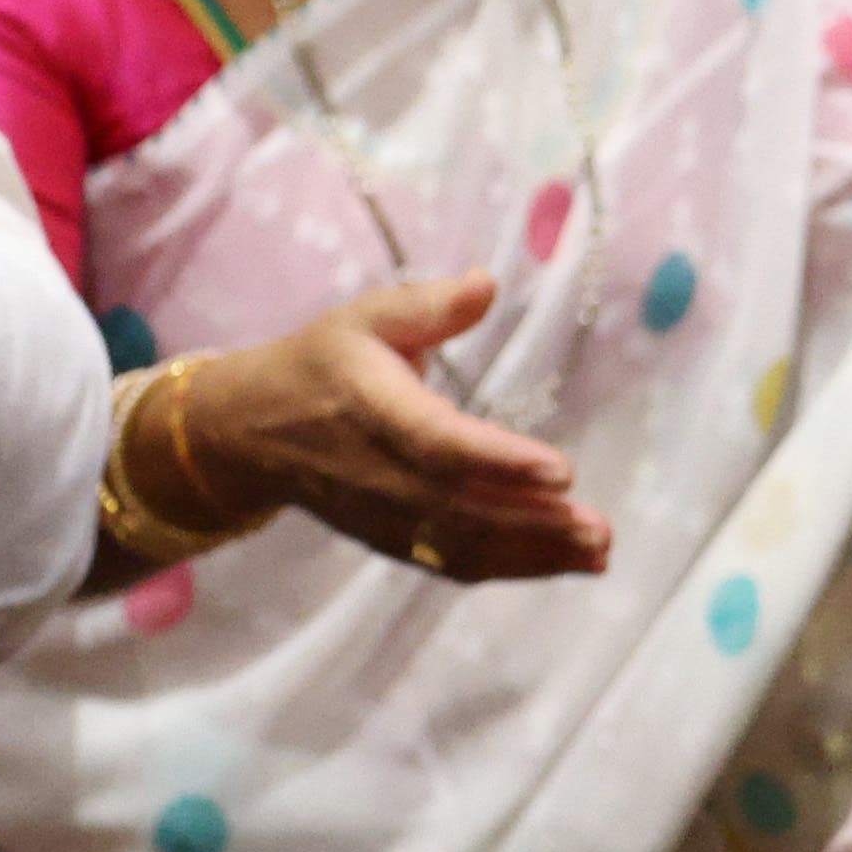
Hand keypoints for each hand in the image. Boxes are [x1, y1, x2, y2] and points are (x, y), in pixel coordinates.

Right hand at [182, 273, 612, 579]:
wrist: (252, 433)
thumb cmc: (323, 363)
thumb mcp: (365, 317)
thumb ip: (428, 305)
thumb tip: (487, 282)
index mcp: (372, 408)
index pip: (440, 443)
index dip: (500, 461)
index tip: (562, 471)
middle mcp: (379, 473)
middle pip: (462, 508)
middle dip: (535, 524)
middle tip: (599, 527)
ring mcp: (385, 517)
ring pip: (464, 546)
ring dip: (535, 555)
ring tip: (598, 551)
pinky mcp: (394, 541)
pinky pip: (456, 563)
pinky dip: (514, 570)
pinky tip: (568, 564)